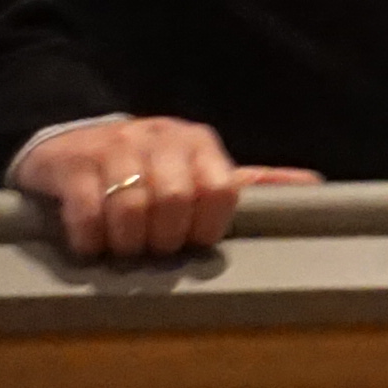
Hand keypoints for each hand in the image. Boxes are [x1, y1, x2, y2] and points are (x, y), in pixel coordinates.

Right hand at [8, 114, 315, 264]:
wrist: (75, 142)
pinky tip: (91, 244)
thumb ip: (251, 181)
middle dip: (166, 238)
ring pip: (132, 206)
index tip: (193, 242)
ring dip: (128, 242)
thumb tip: (314, 185)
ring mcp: (115, 147)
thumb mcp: (200, 168)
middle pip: (177, 200)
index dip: (208, 226)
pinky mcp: (73, 163)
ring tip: (123, 250)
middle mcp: (162, 138)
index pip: (222, 189)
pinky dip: (91, 237)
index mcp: (200, 143)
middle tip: (153, 249)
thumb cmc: (149, 167)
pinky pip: (87, 209)